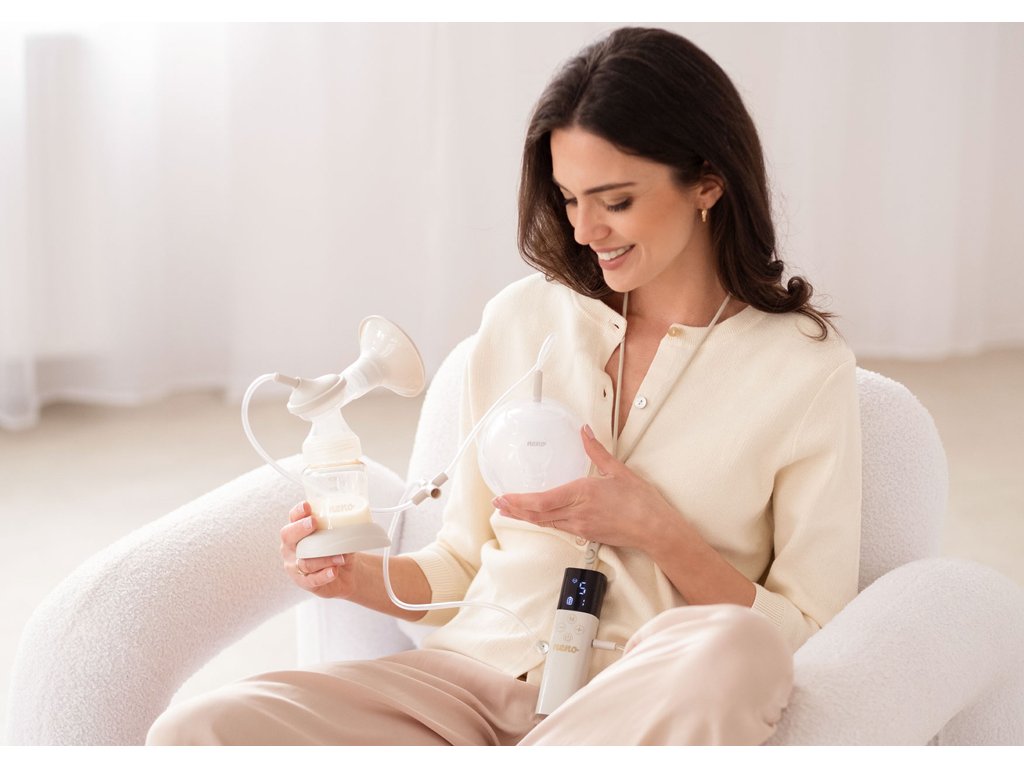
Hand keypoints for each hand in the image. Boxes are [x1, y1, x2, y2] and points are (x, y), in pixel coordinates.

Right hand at [279, 501, 357, 598]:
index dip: (298, 511)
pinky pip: (312, 580)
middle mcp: (291, 547)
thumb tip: (353, 526)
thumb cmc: (337, 550)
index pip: (293, 517)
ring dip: (322, 558)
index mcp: (297, 531)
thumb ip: (342, 531)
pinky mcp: (304, 582)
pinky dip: (323, 575)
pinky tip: (333, 572)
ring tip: (339, 557)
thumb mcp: (340, 537)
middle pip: (288, 536)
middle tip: (313, 523)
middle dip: (300, 528)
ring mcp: (294, 565)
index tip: (307, 506)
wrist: (344, 574)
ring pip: (304, 561)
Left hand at [493, 425, 682, 552]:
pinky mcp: (587, 534)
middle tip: (498, 504)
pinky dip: (543, 521)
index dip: (519, 501)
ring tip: (510, 511)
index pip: (541, 500)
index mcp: (581, 493)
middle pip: (537, 514)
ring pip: (546, 523)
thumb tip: (584, 431)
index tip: (504, 496)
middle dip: (515, 509)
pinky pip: (559, 527)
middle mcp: (577, 513)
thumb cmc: (640, 501)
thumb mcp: (617, 470)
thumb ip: (596, 451)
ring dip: (526, 517)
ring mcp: (581, 526)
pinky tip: (538, 518)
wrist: (655, 529)